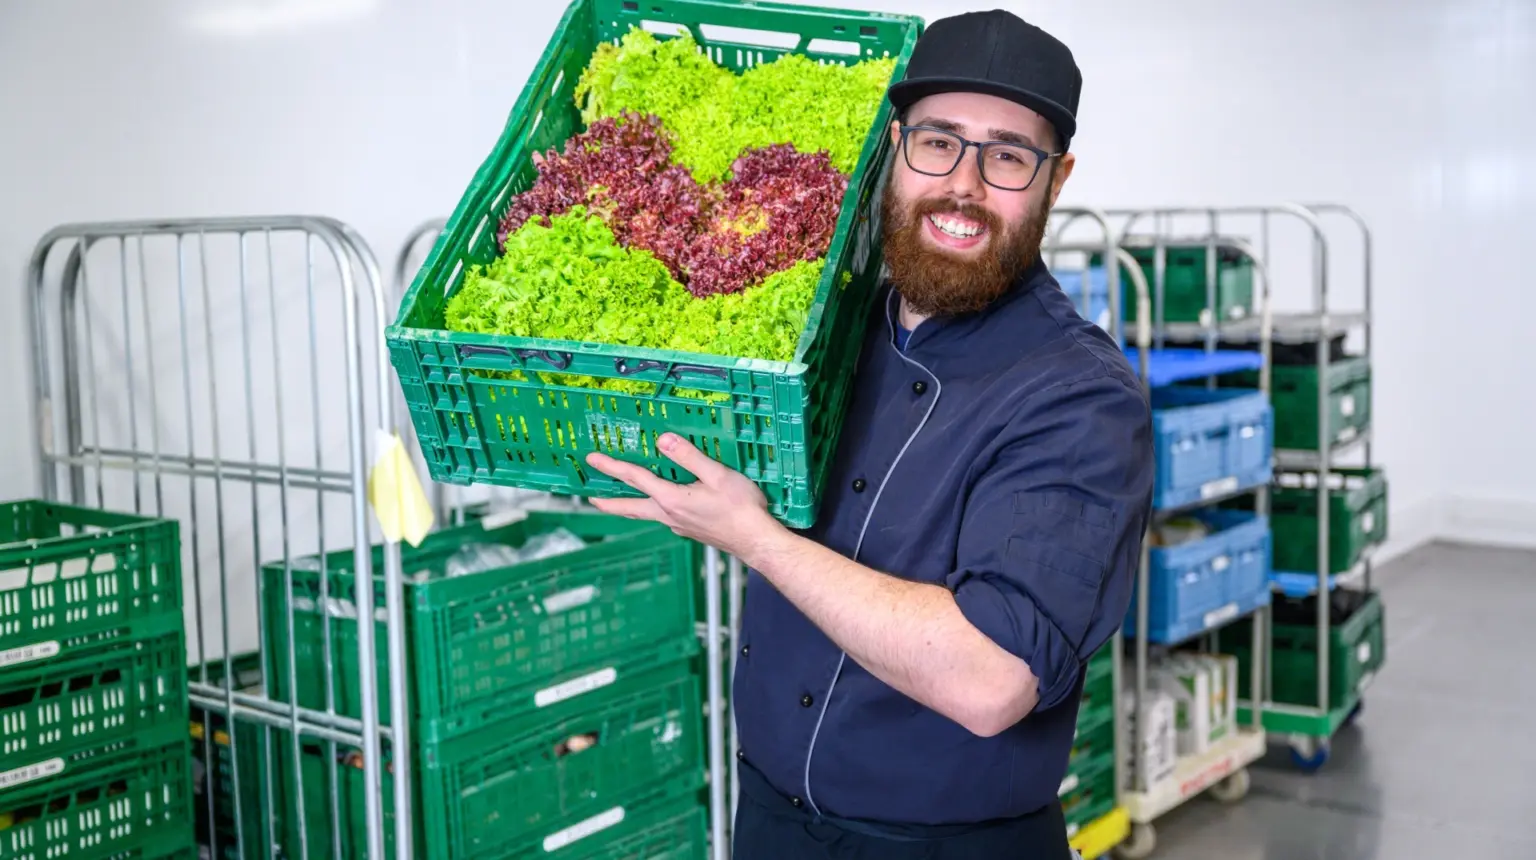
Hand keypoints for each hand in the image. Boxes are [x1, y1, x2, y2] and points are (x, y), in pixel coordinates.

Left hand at [584, 433, 786, 561]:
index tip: (592, 458)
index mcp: (672, 499)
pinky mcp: (689, 530)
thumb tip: (663, 440)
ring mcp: (678, 525)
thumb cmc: (741, 508)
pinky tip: (660, 505)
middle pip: (630, 507)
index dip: (612, 466)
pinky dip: (651, 509)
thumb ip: (688, 456)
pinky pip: (663, 517)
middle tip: (589, 497)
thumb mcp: (717, 474)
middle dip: (608, 501)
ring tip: (616, 501)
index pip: (635, 478)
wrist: (755, 540)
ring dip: (627, 507)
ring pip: (645, 514)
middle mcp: (669, 515)